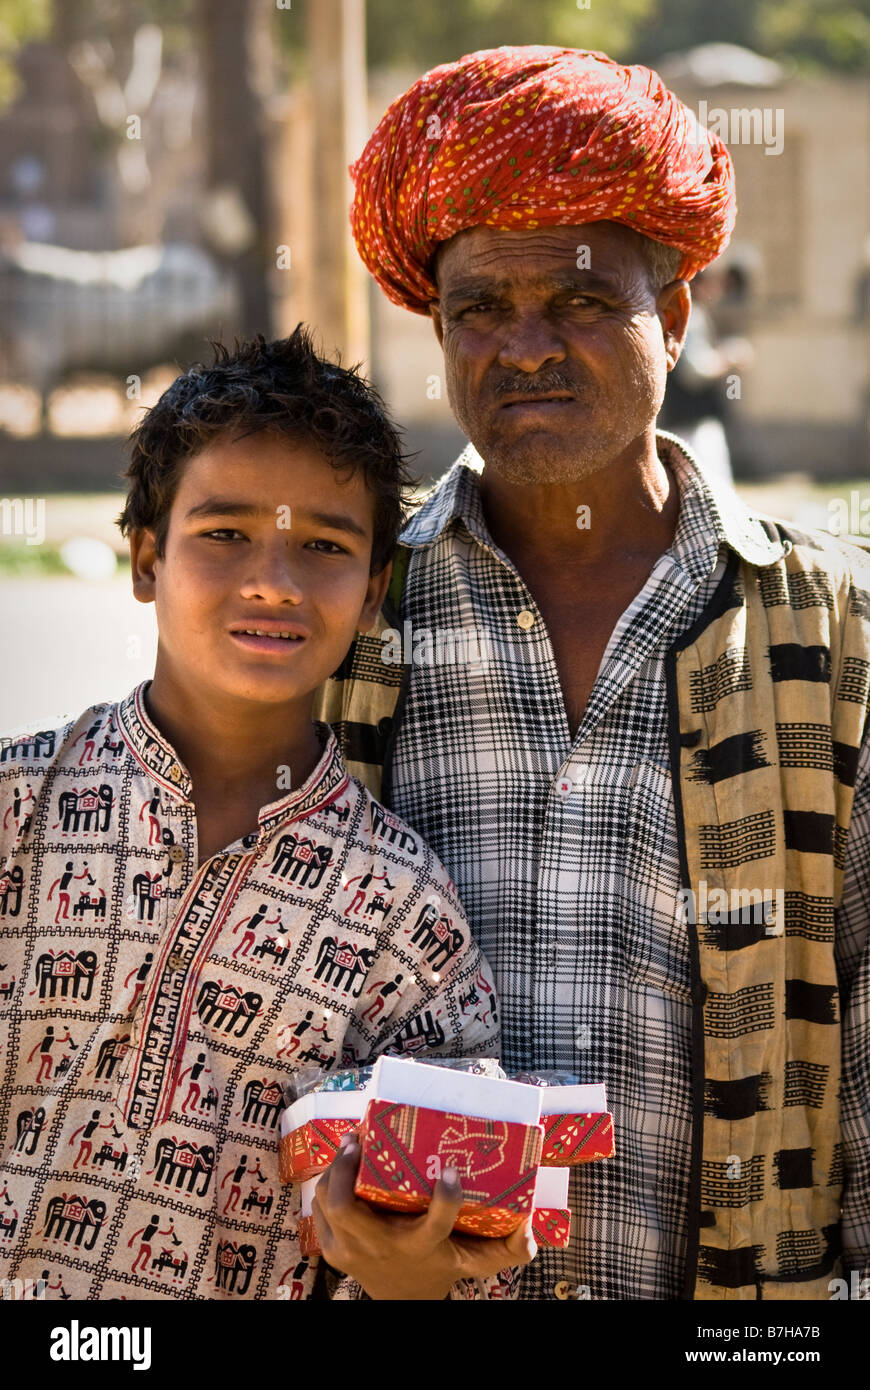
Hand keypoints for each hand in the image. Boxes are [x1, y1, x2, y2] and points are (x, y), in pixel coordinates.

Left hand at [312, 1135, 535, 1299]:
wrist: (403, 1300)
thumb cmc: (439, 1266)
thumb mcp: (475, 1260)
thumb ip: (507, 1248)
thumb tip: (531, 1227)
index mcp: (421, 1246)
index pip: (436, 1223)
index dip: (446, 1198)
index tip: (453, 1171)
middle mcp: (381, 1247)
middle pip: (348, 1207)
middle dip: (348, 1169)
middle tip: (361, 1140)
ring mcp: (350, 1250)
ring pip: (328, 1202)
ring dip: (335, 1170)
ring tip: (351, 1144)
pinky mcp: (333, 1249)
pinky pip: (319, 1210)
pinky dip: (327, 1185)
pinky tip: (342, 1166)